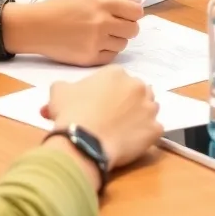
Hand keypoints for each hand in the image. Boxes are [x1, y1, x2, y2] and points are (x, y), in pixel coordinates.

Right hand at [9, 0, 142, 65]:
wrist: (38, 26)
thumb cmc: (62, 5)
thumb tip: (138, 2)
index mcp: (103, 3)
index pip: (136, 12)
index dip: (133, 13)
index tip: (126, 14)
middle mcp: (102, 23)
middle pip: (133, 30)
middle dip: (126, 27)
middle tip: (113, 25)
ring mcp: (96, 42)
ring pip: (123, 44)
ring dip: (116, 39)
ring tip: (99, 34)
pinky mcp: (89, 59)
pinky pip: (111, 57)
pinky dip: (106, 51)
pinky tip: (93, 44)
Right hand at [42, 66, 162, 169]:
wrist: (83, 142)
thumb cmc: (72, 113)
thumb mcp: (59, 92)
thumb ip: (66, 86)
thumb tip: (65, 90)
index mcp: (116, 73)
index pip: (117, 78)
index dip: (109, 91)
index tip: (101, 103)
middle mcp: (137, 86)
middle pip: (137, 90)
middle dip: (128, 101)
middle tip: (113, 115)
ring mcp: (148, 108)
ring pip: (149, 108)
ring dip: (140, 115)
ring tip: (125, 128)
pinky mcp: (154, 130)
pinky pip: (154, 130)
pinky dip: (146, 135)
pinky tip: (132, 141)